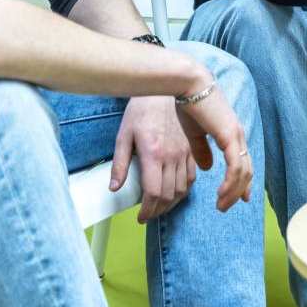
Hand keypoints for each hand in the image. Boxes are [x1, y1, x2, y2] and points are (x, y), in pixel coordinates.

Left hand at [110, 96, 195, 223]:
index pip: (153, 193)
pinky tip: (176, 192)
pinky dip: (185, 189)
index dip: (147, 211)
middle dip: (158, 210)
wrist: (164, 89)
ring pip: (183, 188)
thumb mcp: (124, 135)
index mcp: (153, 154)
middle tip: (148, 215)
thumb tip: (114, 188)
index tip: (141, 217)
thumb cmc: (141, 110)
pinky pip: (193, 176)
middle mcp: (171, 156)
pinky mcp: (191, 148)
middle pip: (169, 195)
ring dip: (171, 203)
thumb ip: (120, 164)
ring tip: (160, 207)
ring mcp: (184, 152)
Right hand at [174, 74, 252, 212]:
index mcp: (231, 133)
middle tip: (225, 206)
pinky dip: (231, 184)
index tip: (240, 199)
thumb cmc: (188, 104)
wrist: (188, 85)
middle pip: (246, 171)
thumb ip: (201, 150)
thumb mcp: (194, 132)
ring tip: (221, 205)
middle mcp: (237, 135)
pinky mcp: (230, 136)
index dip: (242, 182)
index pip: (242, 162)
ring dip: (233, 192)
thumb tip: (207, 167)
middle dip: (238, 192)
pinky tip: (221, 194)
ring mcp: (236, 135)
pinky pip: (235, 167)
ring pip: (243, 173)